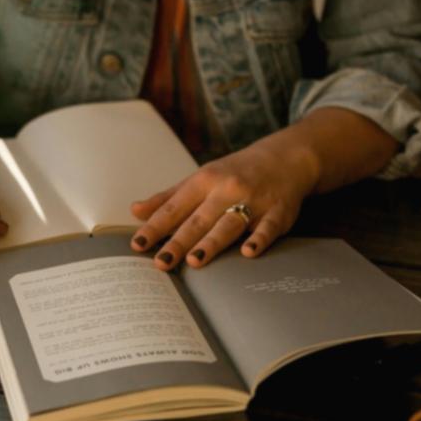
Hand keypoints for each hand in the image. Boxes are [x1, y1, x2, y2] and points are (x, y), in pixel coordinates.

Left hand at [129, 135, 319, 269]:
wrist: (285, 158)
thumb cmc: (235, 173)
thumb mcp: (200, 179)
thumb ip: (168, 198)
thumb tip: (135, 211)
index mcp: (204, 181)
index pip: (174, 207)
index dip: (155, 226)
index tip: (138, 244)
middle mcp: (227, 190)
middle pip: (199, 220)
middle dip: (179, 241)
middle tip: (161, 262)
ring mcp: (253, 201)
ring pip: (229, 224)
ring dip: (212, 242)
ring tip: (195, 261)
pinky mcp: (277, 212)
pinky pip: (267, 228)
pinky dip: (259, 239)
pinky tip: (248, 252)